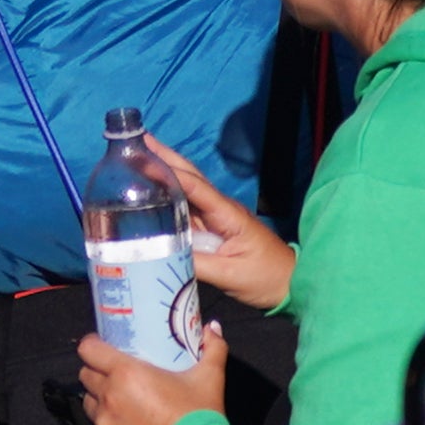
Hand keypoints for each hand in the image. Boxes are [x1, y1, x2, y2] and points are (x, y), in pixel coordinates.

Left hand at [77, 322, 226, 424]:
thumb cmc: (199, 418)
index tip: (100, 345)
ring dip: (99, 399)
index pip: (88, 350)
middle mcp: (108, 397)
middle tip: (115, 373)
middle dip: (96, 371)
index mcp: (125, 374)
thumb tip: (213, 328)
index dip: (91, 345)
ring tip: (120, 400)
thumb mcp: (209, 378)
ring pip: (88, 404)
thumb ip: (212, 349)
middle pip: (85, 376)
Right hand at [126, 128, 294, 308]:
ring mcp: (216, 217)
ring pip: (187, 188)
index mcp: (227, 214)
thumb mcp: (231, 275)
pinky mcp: (212, 228)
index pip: (195, 187)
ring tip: (136, 156)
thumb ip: (197, 265)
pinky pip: (187, 207)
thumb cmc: (265, 278)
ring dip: (164, 170)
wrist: (288, 285)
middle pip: (190, 176)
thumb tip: (160, 254)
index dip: (169, 170)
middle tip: (136, 139)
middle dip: (164, 156)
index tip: (144, 155)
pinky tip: (152, 190)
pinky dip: (168, 193)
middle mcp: (220, 209)